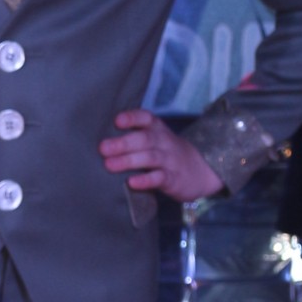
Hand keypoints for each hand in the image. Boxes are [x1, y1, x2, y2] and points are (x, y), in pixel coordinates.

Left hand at [98, 108, 222, 199]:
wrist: (202, 169)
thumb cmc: (166, 153)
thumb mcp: (154, 139)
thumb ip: (133, 136)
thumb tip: (99, 141)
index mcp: (157, 129)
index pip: (146, 119)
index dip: (133, 118)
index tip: (117, 121)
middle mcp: (163, 142)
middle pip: (145, 139)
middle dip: (123, 143)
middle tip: (103, 148)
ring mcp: (169, 160)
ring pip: (150, 158)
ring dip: (129, 160)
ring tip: (109, 165)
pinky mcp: (173, 179)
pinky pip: (160, 178)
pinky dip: (146, 180)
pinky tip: (132, 182)